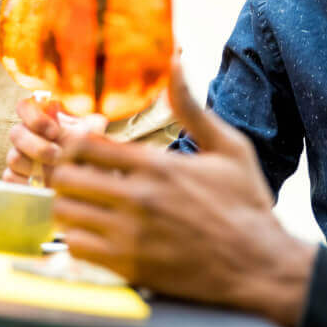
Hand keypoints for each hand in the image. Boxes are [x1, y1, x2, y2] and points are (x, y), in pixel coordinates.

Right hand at [3, 95, 105, 184]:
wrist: (91, 184)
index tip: (54, 131)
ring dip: (34, 167)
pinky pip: (11, 179)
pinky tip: (45, 188)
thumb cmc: (90, 155)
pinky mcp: (15, 179)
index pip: (25, 107)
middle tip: (57, 156)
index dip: (34, 117)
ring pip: (14, 158)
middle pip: (16, 133)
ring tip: (56, 176)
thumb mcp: (93, 141)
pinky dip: (27, 184)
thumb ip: (89, 130)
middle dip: (37, 146)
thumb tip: (92, 124)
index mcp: (42, 119)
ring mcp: (18, 157)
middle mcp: (26, 136)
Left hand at [52, 61, 316, 326]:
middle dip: (64, 172)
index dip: (73, 142)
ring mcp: (131, 235)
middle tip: (75, 175)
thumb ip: (192, 106)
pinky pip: (76, 246)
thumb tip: (176, 59)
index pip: (84, 144)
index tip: (81, 148)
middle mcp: (138, 198)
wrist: (263, 266)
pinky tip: (92, 232)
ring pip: (66, 212)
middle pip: (65, 177)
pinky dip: (75, 237)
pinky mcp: (130, 267)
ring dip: (67, 204)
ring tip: (82, 202)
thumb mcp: (228, 146)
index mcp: (156, 165)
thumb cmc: (246, 204)